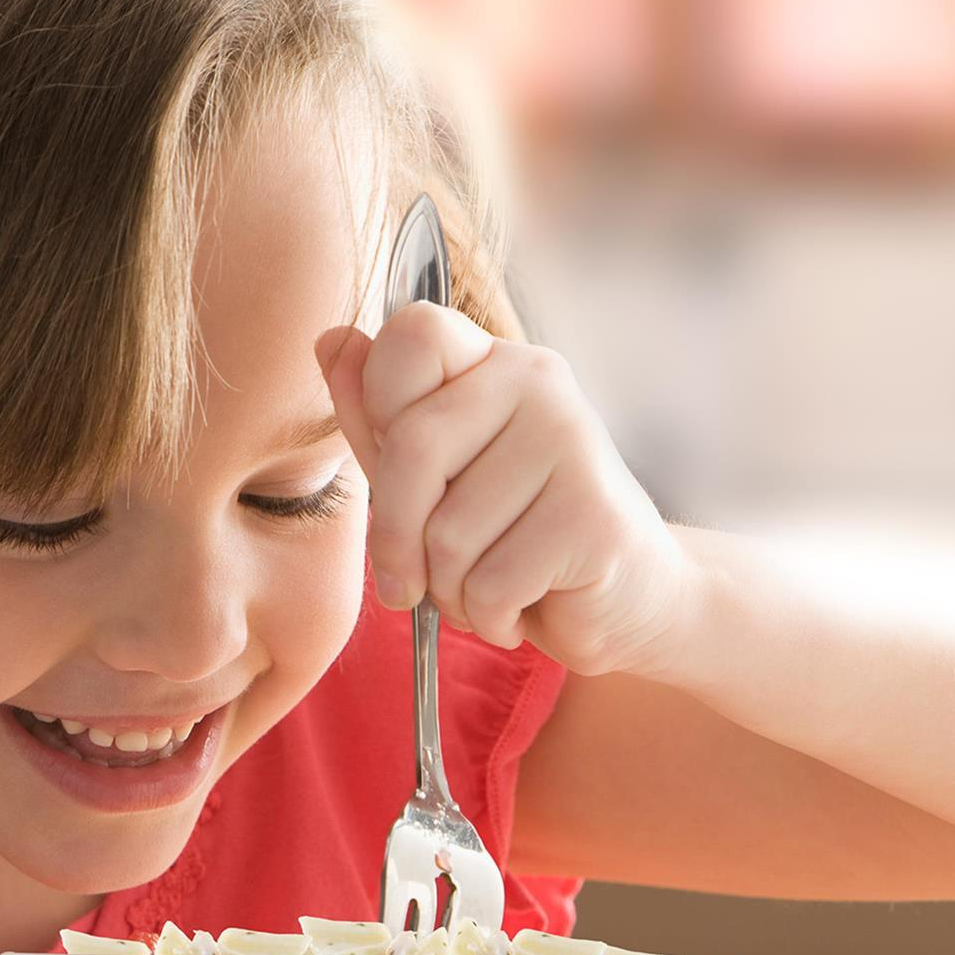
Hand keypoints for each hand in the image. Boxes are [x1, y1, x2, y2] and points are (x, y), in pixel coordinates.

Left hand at [315, 304, 688, 676]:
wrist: (625, 600)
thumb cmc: (514, 538)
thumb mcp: (431, 479)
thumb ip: (378, 419)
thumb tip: (330, 342)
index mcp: (492, 364)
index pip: (410, 337)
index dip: (380, 409)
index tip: (399, 475)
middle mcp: (538, 383)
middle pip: (411, 448)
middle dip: (396, 539)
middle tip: (411, 583)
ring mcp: (574, 442)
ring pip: (446, 534)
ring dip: (450, 591)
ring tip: (488, 588)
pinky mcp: (593, 516)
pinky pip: (490, 584)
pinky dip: (490, 617)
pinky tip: (525, 606)